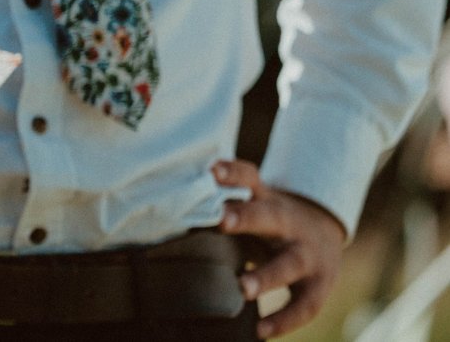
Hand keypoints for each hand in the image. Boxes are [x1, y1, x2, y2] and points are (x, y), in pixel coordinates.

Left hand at [217, 159, 345, 338]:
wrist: (325, 230)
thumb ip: (221, 207)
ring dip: (266, 277)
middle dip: (246, 218)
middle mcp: (289, 224)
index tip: (212, 170)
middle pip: (270, 217)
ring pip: (289, 264)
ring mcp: (308, 255)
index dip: (232, 173)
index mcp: (268, 199)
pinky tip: (260, 332)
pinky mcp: (320, 285)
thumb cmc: (270, 220)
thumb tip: (170, 211)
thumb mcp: (252, 205)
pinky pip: (304, 305)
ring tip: (242, 289)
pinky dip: (283, 321)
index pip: (250, 178)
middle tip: (222, 221)